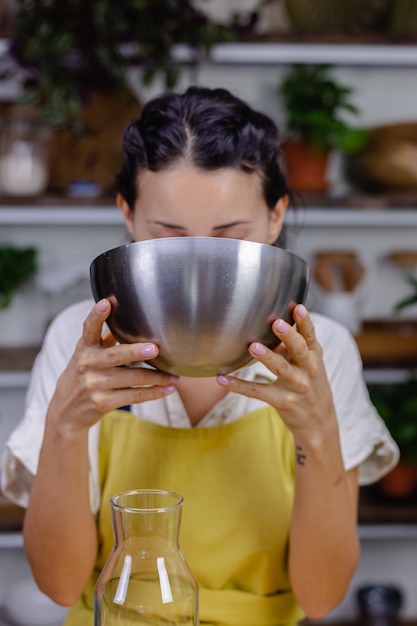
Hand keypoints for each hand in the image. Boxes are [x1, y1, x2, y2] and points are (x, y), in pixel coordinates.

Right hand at [47, 298, 177, 433]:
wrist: (65, 412)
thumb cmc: (82, 377)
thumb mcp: (86, 356)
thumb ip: (103, 340)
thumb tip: (124, 319)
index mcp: (84, 348)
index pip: (89, 328)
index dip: (96, 315)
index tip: (106, 302)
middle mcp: (87, 365)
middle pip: (115, 356)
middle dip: (135, 352)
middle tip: (154, 349)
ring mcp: (94, 385)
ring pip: (132, 378)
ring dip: (156, 377)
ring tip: (174, 375)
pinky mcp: (102, 402)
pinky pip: (133, 396)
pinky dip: (153, 393)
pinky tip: (168, 389)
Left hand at [217, 304, 335, 435]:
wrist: (319, 424)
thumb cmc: (311, 386)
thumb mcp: (309, 365)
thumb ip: (293, 347)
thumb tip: (274, 327)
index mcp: (314, 357)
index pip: (310, 336)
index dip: (304, 321)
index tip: (297, 307)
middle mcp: (308, 370)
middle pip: (298, 349)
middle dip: (288, 336)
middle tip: (276, 323)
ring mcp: (296, 387)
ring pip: (280, 369)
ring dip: (267, 357)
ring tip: (252, 346)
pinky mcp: (282, 402)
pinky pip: (257, 392)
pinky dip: (238, 385)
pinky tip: (222, 379)